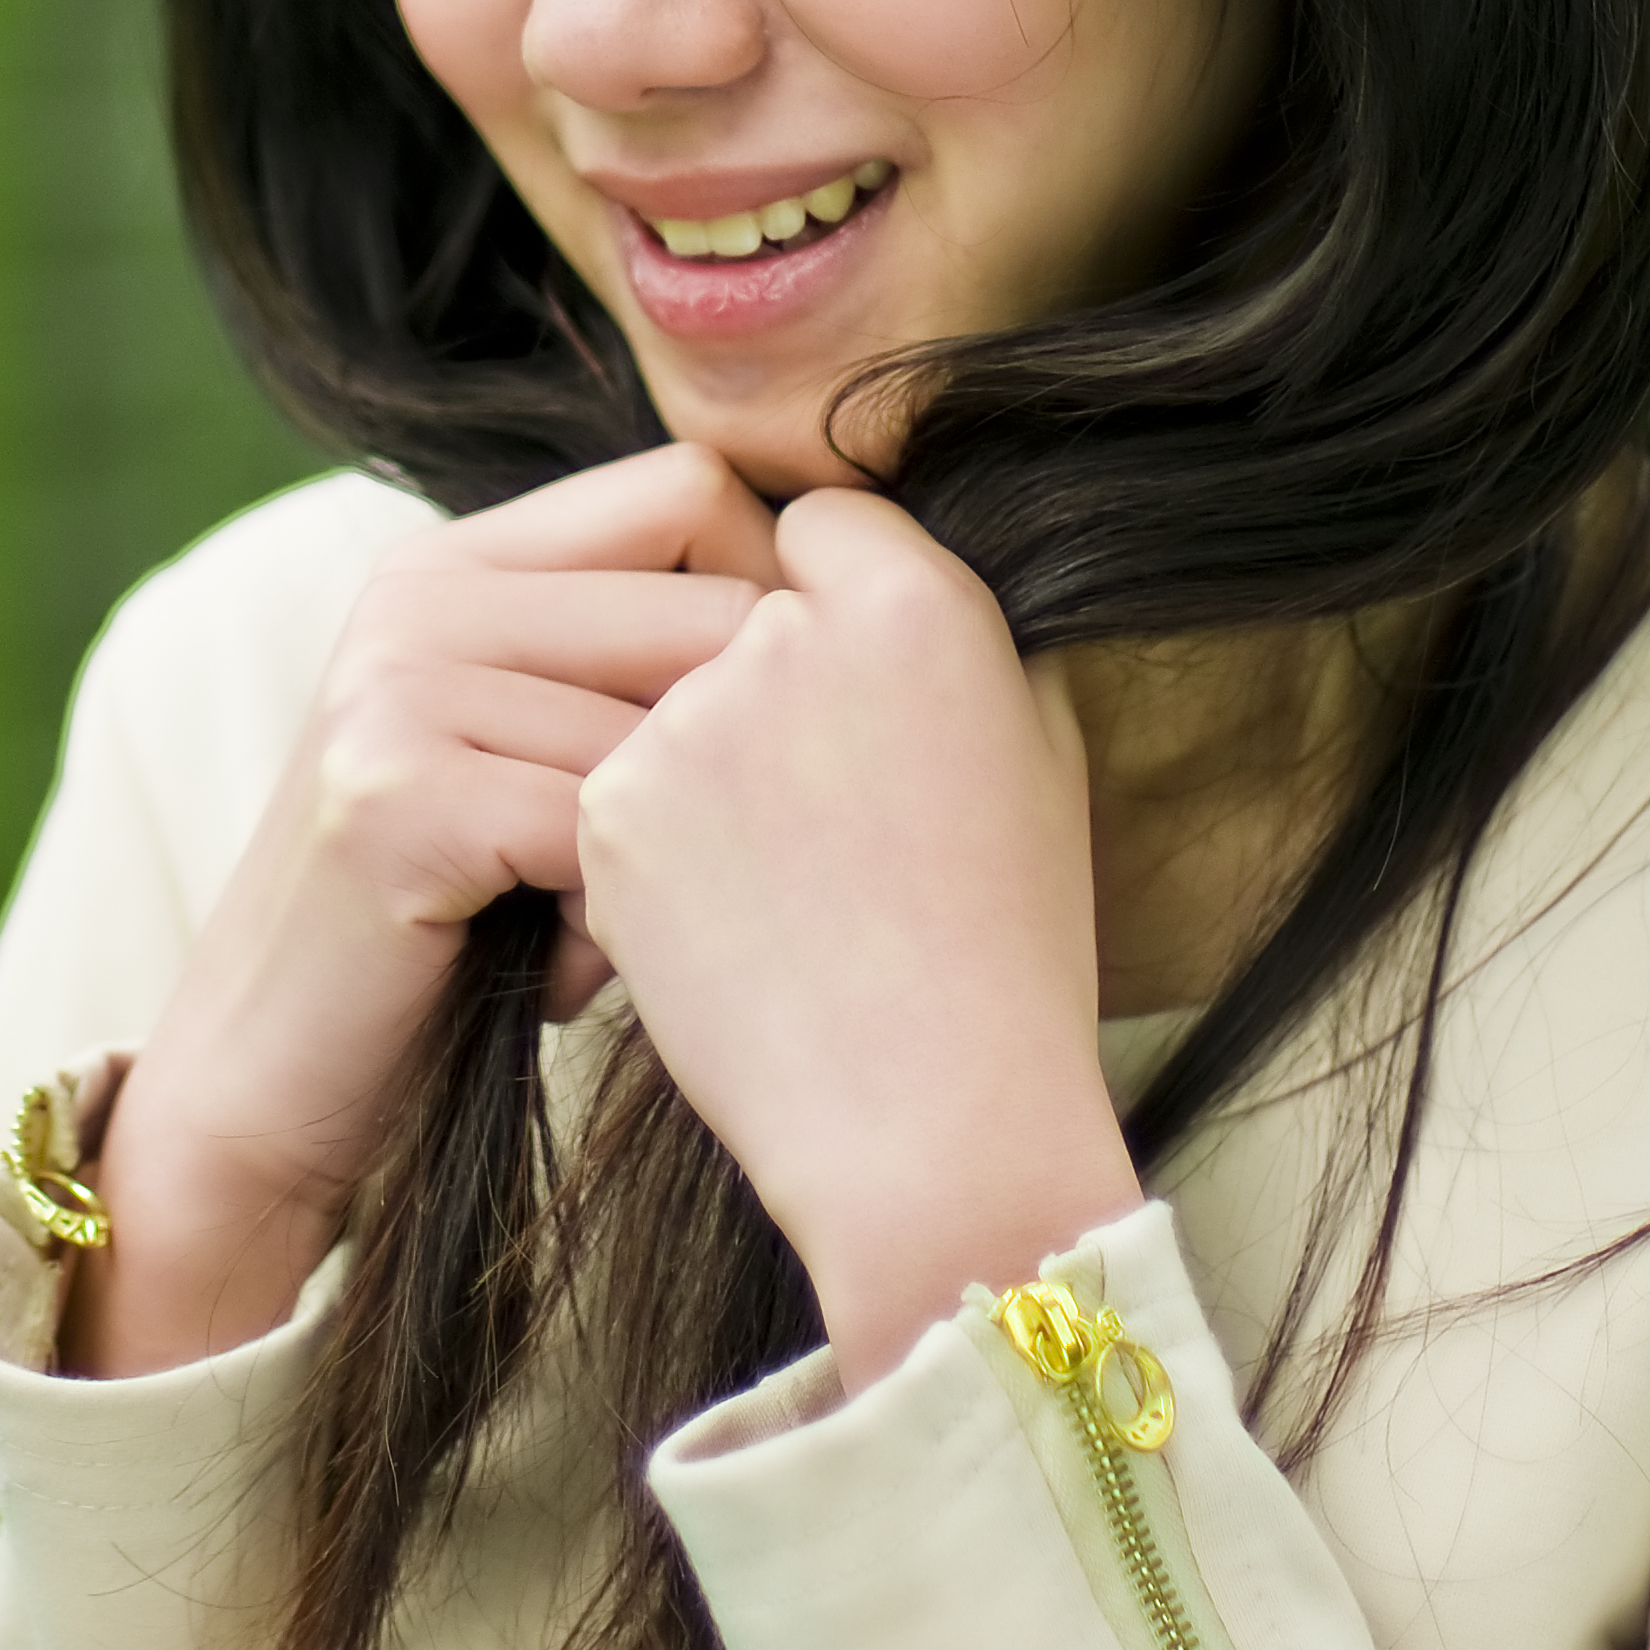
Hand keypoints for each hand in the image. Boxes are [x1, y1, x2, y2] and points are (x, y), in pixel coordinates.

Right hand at [65, 443, 779, 1377]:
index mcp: (456, 559)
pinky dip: (621, 922)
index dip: (767, 599)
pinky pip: (604, 827)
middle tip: (694, 869)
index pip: (689, 487)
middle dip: (742, 747)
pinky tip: (570, 977)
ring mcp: (397, 685)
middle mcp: (420, 593)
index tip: (763, 734)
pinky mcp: (395, 794)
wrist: (264, 1080)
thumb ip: (623, 665)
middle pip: (708, 602)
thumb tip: (840, 609)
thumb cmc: (446, 929)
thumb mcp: (522, 755)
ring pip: (671, 730)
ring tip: (621, 936)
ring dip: (679, 857)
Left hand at [572, 487, 1137, 1394]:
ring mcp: (688, 717)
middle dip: (749, 684)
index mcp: (918, 603)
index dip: (823, 595)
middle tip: (808, 813)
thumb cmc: (1011, 953)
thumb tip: (886, 585)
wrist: (931, 1125)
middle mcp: (790, 633)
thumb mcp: (1039, 756)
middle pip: (728, 609)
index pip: (823, 524)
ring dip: (694, 769)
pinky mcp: (611, 805)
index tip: (838, 685)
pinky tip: (720, 937)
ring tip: (777, 896)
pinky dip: (647, 854)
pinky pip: (615, 793)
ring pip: (662, 704)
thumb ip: (957, 638)